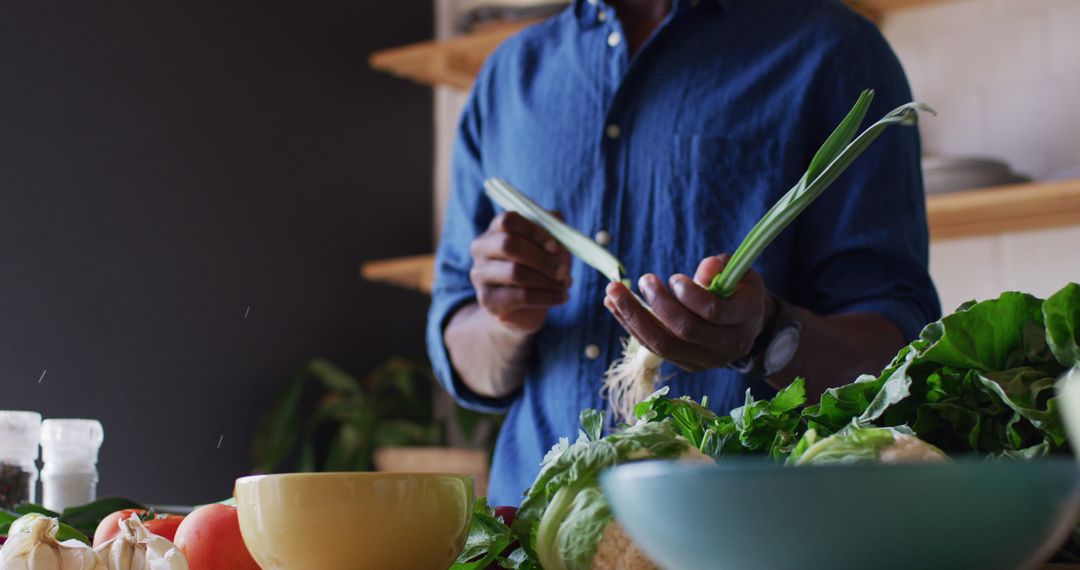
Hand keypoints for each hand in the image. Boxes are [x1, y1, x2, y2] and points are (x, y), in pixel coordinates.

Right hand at [470, 212, 571, 333]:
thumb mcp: (548, 249)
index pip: (508, 221)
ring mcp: (481, 274)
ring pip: (516, 272)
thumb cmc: (536, 269)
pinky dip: (547, 297)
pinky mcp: (487, 299)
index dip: (534, 231)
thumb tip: (561, 242)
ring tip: (565, 284)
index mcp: (496, 229)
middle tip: (563, 270)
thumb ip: (555, 236)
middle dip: (541, 258)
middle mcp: (482, 248)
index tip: (555, 247)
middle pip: (508, 244)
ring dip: (547, 280)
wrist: (520, 308)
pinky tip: (560, 297)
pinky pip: (521, 296)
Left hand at [603, 254, 775, 371]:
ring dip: (634, 317)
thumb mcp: (738, 272)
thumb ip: (722, 267)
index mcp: (745, 319)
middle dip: (658, 304)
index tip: (673, 277)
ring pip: (664, 344)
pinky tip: (614, 305)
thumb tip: (705, 267)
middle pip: (685, 331)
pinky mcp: (686, 365)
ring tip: (612, 292)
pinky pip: (654, 348)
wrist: (746, 323)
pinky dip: (631, 326)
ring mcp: (705, 360)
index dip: (690, 295)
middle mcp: (727, 346)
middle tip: (643, 279)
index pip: (714, 312)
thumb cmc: (738, 289)